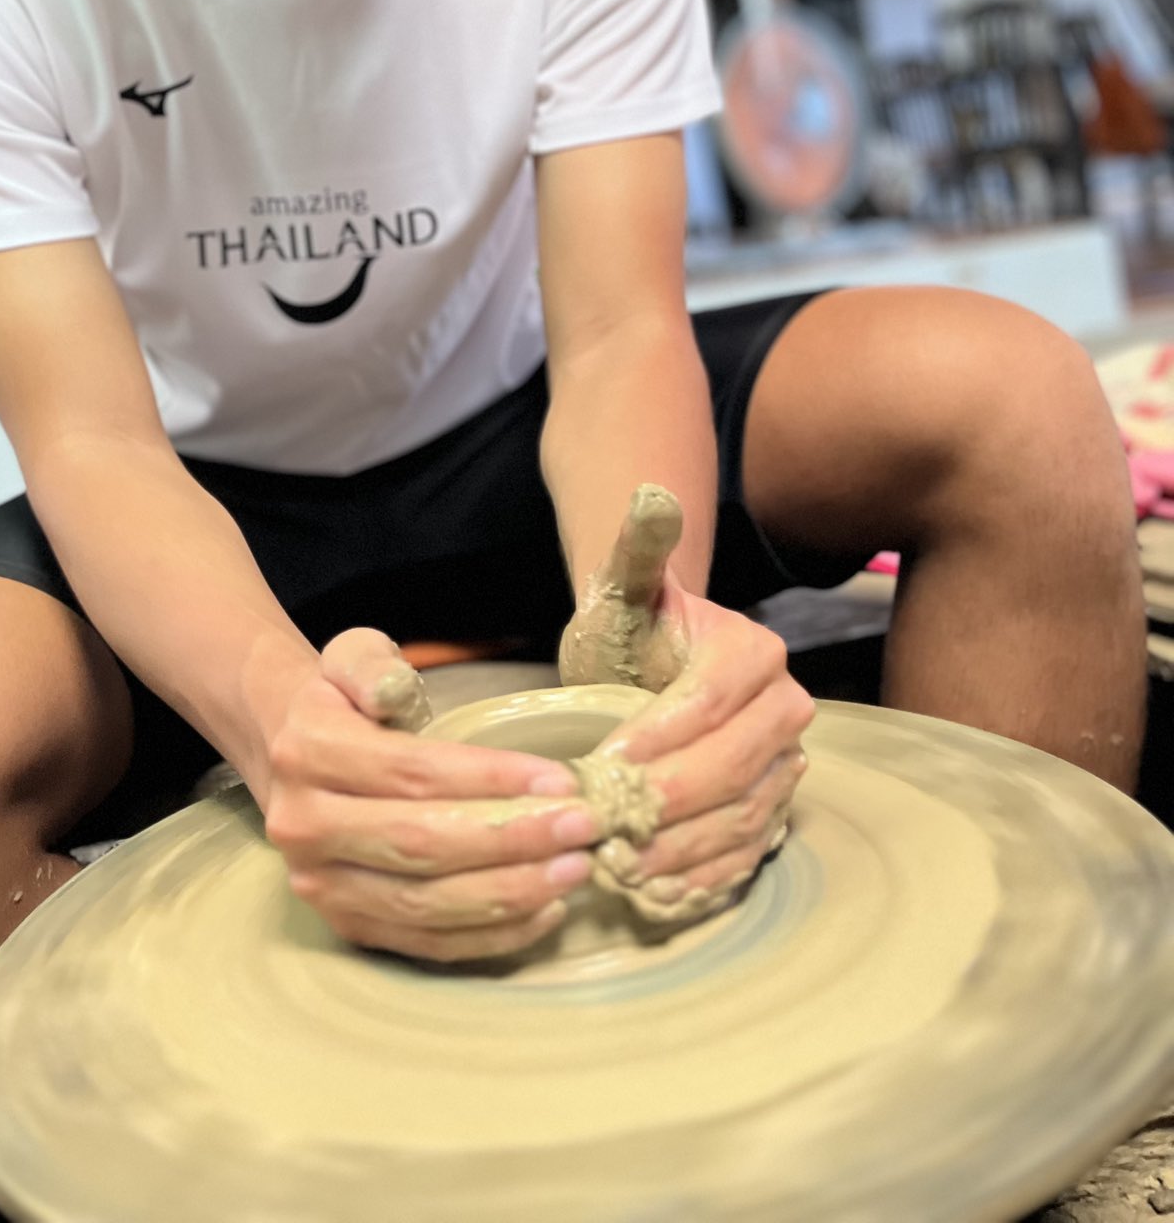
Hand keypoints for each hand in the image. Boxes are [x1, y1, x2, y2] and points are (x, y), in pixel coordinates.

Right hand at [263, 627, 603, 962]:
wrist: (298, 759)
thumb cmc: (346, 704)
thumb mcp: (351, 658)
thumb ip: (370, 663)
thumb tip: (392, 690)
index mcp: (308, 753)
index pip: (411, 772)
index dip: (488, 780)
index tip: (559, 781)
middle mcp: (303, 827)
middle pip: (420, 844)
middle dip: (511, 839)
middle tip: (582, 827)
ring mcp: (321, 887)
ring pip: (425, 903)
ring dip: (510, 893)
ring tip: (575, 869)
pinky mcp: (347, 927)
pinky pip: (427, 943)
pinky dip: (491, 936)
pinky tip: (545, 910)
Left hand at [559, 485, 814, 924]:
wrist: (653, 665)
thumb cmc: (632, 629)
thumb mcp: (624, 588)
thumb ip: (637, 548)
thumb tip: (651, 495)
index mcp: (754, 653)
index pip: (709, 704)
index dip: (658, 739)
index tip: (601, 763)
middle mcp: (785, 709)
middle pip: (730, 768)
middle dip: (667, 803)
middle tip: (607, 826)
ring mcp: (784, 766)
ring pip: (742, 818)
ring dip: (683, 851)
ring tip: (624, 866)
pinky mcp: (771, 811)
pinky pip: (746, 854)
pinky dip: (704, 879)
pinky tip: (657, 893)